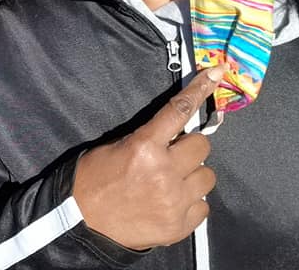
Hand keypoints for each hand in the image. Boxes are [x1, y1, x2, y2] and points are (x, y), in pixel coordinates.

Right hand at [72, 65, 223, 250]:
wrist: (82, 221)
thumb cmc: (94, 179)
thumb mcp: (114, 147)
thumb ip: (148, 137)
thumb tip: (176, 129)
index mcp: (145, 146)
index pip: (179, 111)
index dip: (199, 90)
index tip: (216, 73)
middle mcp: (164, 171)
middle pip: (202, 145)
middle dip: (189, 148)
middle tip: (173, 156)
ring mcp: (175, 200)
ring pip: (208, 177)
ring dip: (193, 176)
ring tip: (172, 183)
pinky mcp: (180, 225)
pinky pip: (204, 206)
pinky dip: (191, 203)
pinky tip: (172, 203)